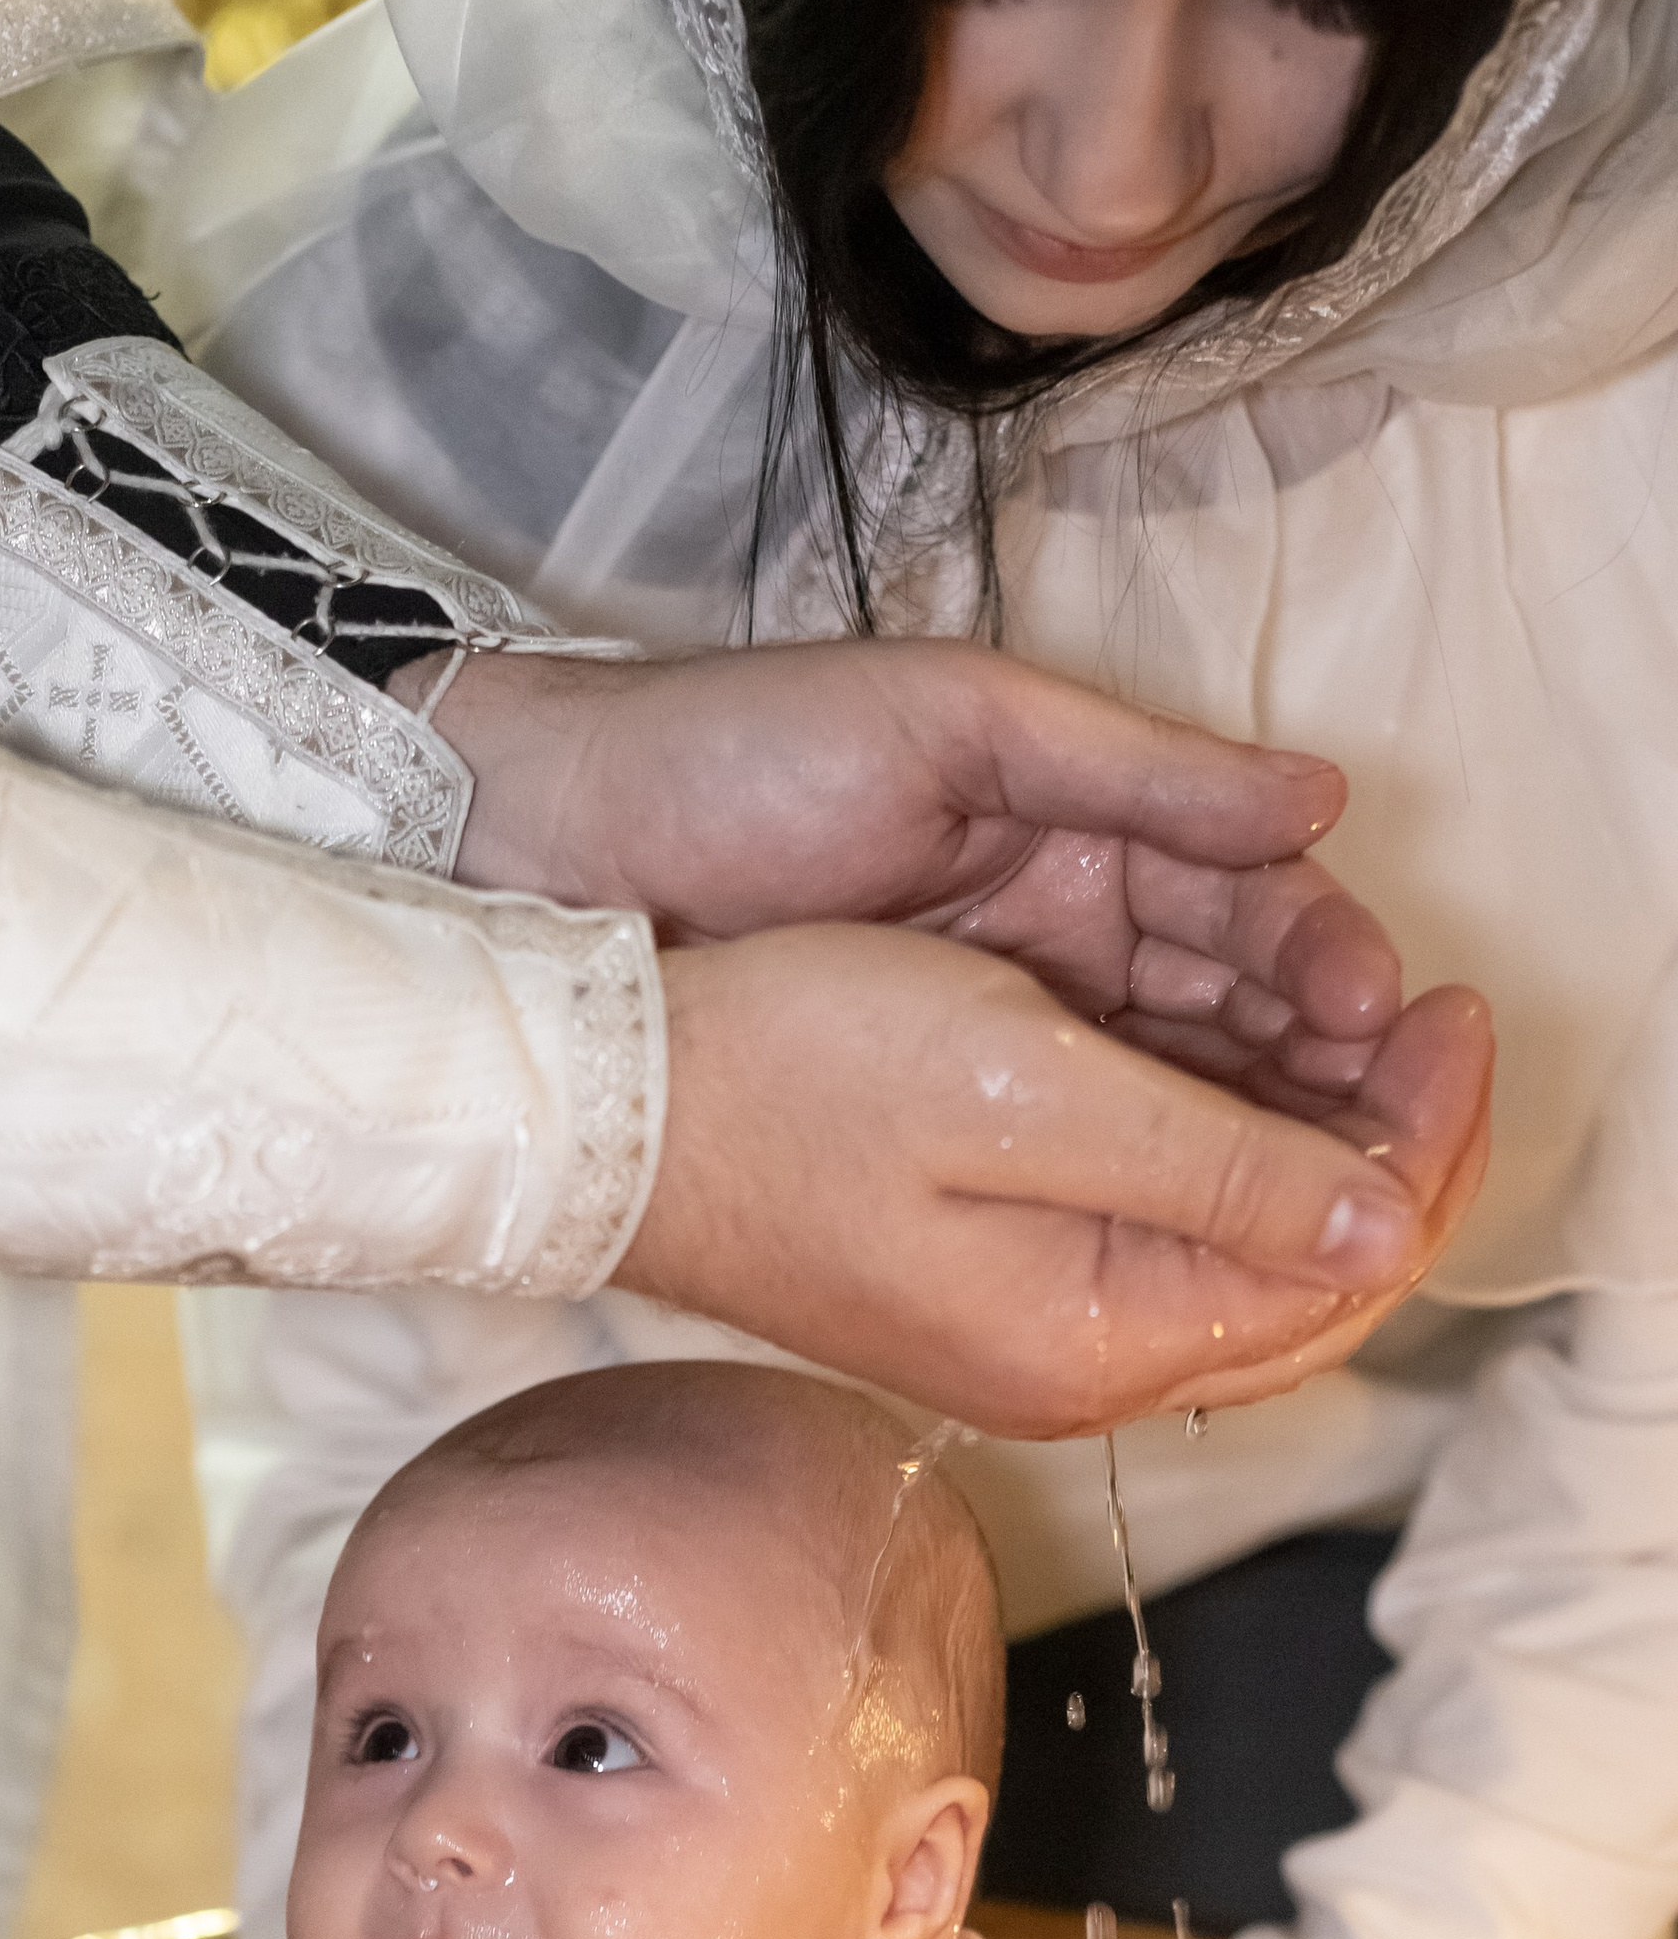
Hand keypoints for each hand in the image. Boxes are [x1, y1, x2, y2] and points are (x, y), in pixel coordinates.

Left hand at [446, 639, 1393, 1096]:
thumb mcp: (957, 724)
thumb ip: (1140, 770)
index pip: (1251, 900)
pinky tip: (1198, 1214)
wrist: (552, 847)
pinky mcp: (936, 1098)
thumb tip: (1316, 805)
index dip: (1325, 953)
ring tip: (1322, 1182)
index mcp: (1075, 820)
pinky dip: (1147, 1171)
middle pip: (1233, 1010)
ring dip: (1253, 1132)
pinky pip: (1073, 1143)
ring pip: (1168, 1088)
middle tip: (1386, 1124)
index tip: (1380, 1011)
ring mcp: (996, 1020)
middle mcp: (1055, 927)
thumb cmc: (735, 755)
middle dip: (1319, 1065)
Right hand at [630, 923, 1488, 1438]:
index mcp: (1096, 1338)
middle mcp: (1075, 1360)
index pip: (1341, 1275)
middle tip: (1427, 1007)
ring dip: (1312, 1131)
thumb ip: (1215, 1163)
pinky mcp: (990, 1273)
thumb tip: (1381, 1221)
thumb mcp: (1024, 1085)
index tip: (1448, 1005)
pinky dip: (1226, 1135)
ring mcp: (1029, 1325)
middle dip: (1394, 1144)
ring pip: (1240, 1248)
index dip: (1428, 1141)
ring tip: (1337, 1003)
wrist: (605, 1107)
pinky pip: (1164, 1221)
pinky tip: (1231, 1044)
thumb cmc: (782, 1077)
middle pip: (1308, 1283)